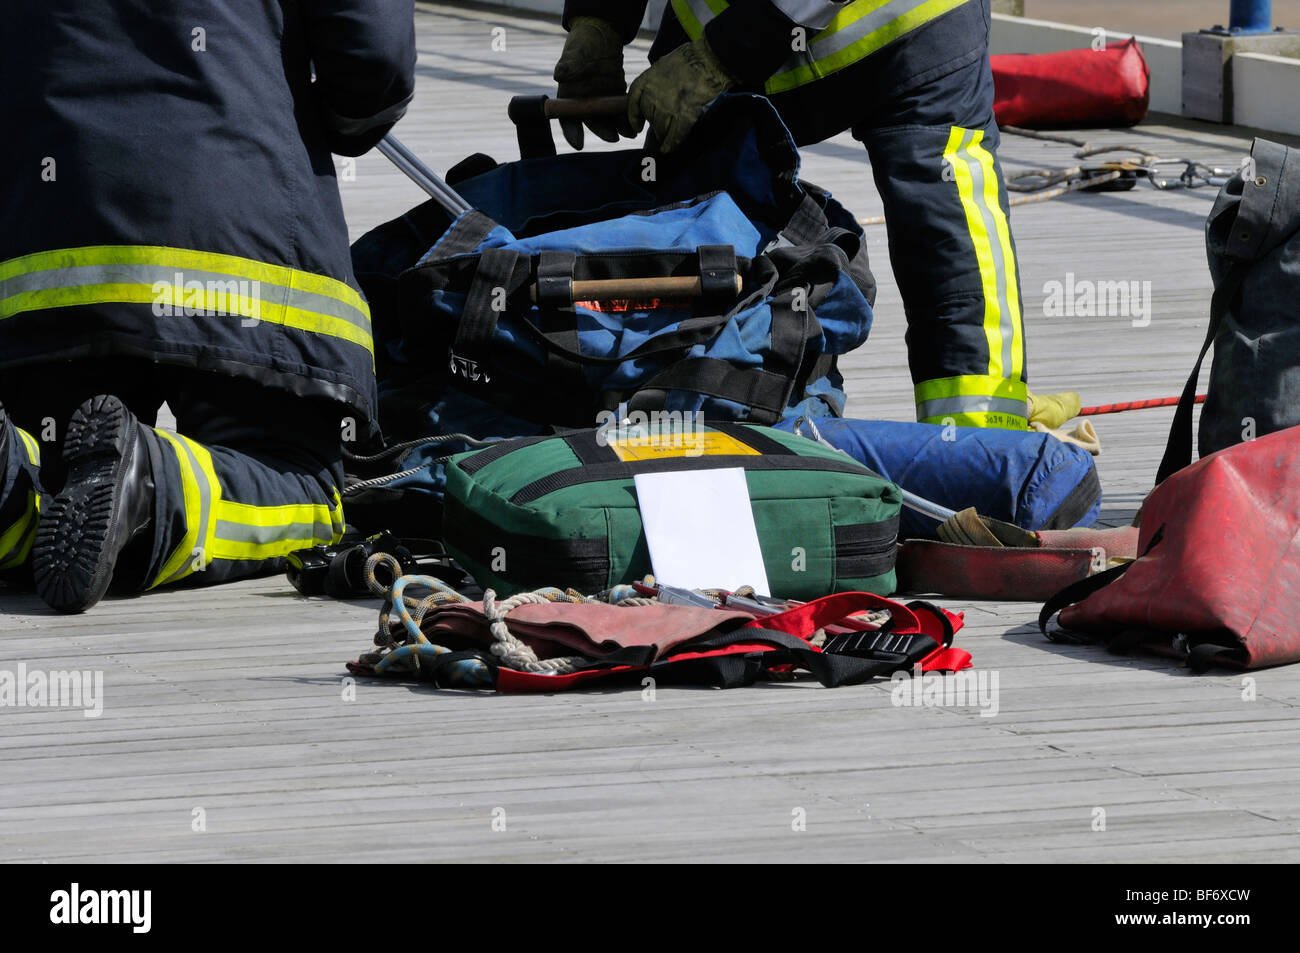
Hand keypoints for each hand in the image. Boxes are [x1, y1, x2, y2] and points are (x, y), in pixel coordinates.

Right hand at [553, 16, 630, 148]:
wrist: (600, 35)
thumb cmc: (582, 43)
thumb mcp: (574, 52)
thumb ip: (568, 65)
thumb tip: (559, 74)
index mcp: (569, 97)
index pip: (567, 118)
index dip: (572, 133)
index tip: (578, 144)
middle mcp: (584, 103)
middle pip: (592, 122)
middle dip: (603, 131)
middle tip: (613, 138)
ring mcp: (601, 101)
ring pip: (609, 120)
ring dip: (619, 128)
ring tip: (630, 133)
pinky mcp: (615, 97)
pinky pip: (622, 110)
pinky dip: (629, 117)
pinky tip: (638, 122)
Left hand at [627, 37, 736, 152]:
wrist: (709, 59)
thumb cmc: (692, 57)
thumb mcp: (666, 64)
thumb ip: (658, 79)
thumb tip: (658, 92)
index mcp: (648, 79)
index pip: (633, 101)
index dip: (634, 116)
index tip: (637, 125)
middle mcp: (654, 94)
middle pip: (649, 116)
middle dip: (655, 124)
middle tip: (663, 128)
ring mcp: (668, 106)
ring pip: (660, 127)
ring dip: (664, 134)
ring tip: (668, 137)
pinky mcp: (684, 115)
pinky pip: (674, 135)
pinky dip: (671, 143)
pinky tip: (669, 149)